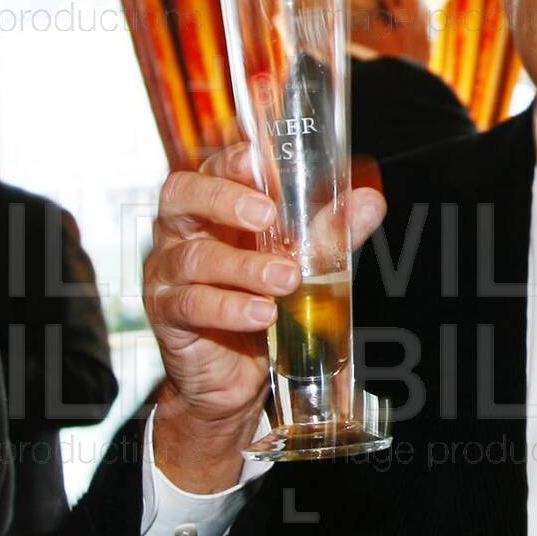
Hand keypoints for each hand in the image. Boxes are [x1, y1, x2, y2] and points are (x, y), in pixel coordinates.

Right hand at [141, 147, 382, 491]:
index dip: (232, 163)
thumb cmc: (256, 300)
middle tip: (266, 215)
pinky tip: (260, 313)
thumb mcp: (295, 261)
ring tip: (286, 278)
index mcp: (209, 208)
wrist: (232, 373)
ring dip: (244, 266)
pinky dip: (229, 308)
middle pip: (182, 197)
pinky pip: (191, 305)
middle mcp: (182, 233)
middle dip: (224, 201)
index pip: (211, 169)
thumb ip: (327, 231)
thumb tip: (368, 202)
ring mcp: (168, 273)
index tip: (262, 163)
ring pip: (194, 258)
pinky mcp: (168, 315)